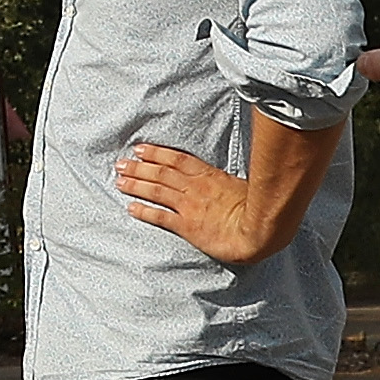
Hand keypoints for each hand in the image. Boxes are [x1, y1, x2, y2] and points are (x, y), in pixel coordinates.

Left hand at [115, 142, 303, 266]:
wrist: (260, 229)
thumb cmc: (258, 208)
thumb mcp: (242, 185)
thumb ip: (226, 181)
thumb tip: (223, 178)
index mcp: (209, 176)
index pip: (176, 159)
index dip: (156, 153)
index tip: (140, 149)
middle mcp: (195, 188)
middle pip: (160, 173)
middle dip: (138, 167)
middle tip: (120, 164)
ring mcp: (189, 206)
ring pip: (156, 190)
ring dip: (136, 185)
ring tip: (119, 181)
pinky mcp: (187, 226)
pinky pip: (161, 217)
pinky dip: (144, 211)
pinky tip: (131, 208)